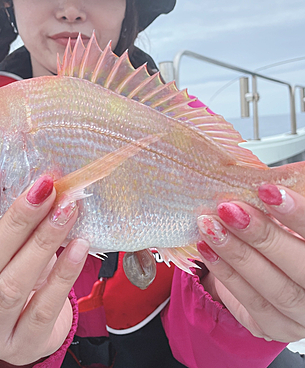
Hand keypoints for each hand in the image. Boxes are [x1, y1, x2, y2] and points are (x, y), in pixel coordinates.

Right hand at [0, 169, 88, 364]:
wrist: (33, 330)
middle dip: (17, 221)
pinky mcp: (22, 347)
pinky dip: (64, 274)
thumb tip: (38, 183)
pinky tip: (79, 246)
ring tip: (66, 211)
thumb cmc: (16, 278)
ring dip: (43, 242)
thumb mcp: (5, 253)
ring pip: (12, 286)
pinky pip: (43, 308)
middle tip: (45, 189)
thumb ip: (11, 225)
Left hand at [196, 185, 304, 342]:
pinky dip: (226, 272)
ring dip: (237, 253)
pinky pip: (251, 303)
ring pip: (274, 288)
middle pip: (301, 266)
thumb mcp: (287, 213)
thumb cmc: (283, 233)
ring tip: (210, 225)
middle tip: (229, 209)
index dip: (299, 215)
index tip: (267, 190)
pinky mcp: (277, 327)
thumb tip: (275, 175)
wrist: (270, 269)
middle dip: (262, 235)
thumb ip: (283, 199)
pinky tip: (208, 248)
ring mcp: (303, 314)